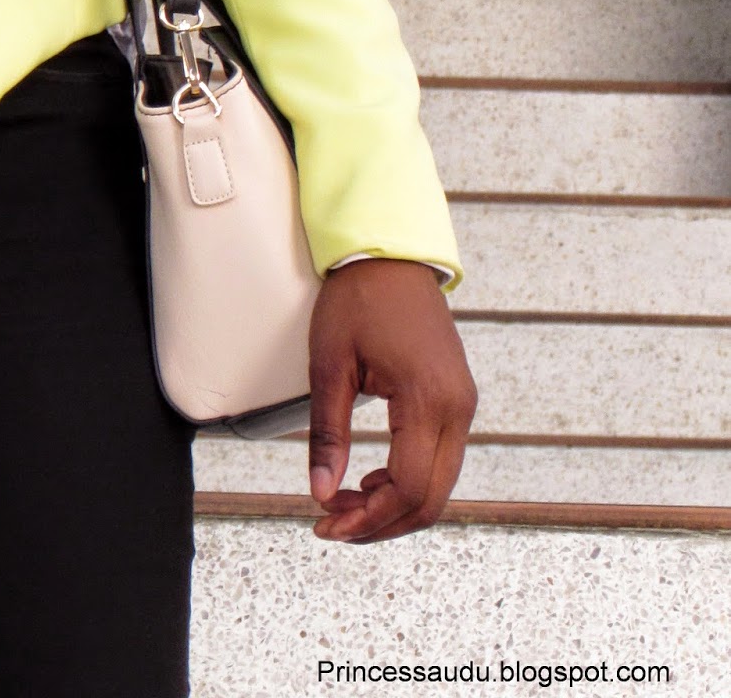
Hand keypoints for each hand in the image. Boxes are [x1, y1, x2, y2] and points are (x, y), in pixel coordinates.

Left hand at [305, 257, 476, 543]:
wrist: (391, 257)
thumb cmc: (357, 301)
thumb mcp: (329, 364)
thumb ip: (328, 432)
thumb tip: (320, 492)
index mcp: (427, 400)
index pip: (406, 487)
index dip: (366, 518)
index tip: (325, 524)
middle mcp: (457, 410)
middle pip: (430, 499)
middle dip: (380, 524)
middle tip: (332, 526)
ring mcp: (463, 406)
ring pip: (439, 486)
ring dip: (393, 507)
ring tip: (343, 505)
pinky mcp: (458, 401)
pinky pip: (440, 461)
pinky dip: (407, 483)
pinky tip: (369, 482)